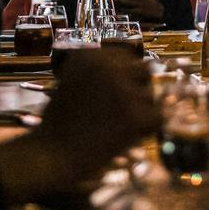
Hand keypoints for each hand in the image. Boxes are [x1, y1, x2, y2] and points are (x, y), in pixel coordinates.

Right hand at [0, 50, 157, 202]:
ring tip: (113, 126)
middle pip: (144, 70)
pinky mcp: (135, 117)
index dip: (124, 77)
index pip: (128, 56)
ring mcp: (123, 91)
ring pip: (150, 95)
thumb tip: (142, 65)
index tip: (112, 95)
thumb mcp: (73, 81)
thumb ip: (101, 70)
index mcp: (91, 54)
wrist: (50, 155)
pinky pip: (159, 118)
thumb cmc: (61, 122)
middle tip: (120, 110)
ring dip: (139, 110)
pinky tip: (125, 136)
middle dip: (137, 88)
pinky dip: (147, 129)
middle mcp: (109, 66)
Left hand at [112, 0, 163, 22]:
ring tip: (113, 1)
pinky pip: (131, 11)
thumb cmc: (150, 3)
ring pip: (128, 3)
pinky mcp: (140, 12)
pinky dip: (125, 11)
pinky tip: (119, 11)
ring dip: (120, 2)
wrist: (158, 12)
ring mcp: (139, 6)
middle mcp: (138, 0)